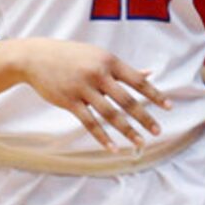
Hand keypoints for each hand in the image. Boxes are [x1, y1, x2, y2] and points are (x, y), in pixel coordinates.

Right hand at [20, 40, 169, 153]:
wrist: (35, 57)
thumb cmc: (70, 56)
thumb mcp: (98, 56)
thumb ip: (122, 69)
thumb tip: (149, 74)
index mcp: (109, 61)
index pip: (138, 81)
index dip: (155, 95)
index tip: (169, 108)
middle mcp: (98, 74)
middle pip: (127, 100)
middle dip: (145, 118)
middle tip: (157, 131)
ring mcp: (83, 88)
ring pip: (110, 114)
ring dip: (127, 131)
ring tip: (140, 143)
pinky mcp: (69, 101)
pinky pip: (89, 122)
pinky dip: (102, 137)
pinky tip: (112, 148)